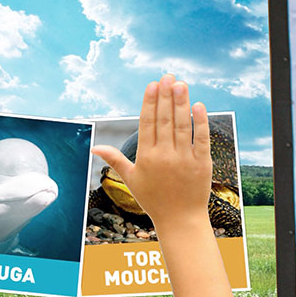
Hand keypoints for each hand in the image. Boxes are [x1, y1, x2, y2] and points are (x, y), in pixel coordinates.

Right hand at [90, 75, 211, 234]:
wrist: (179, 220)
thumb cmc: (153, 199)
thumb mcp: (130, 179)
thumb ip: (114, 159)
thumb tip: (93, 148)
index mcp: (145, 158)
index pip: (147, 124)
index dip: (150, 103)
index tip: (152, 85)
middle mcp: (164, 156)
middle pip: (165, 121)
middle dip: (166, 96)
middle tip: (167, 76)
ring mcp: (184, 159)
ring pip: (182, 126)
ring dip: (181, 103)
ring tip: (181, 83)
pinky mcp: (202, 164)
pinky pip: (201, 139)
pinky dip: (201, 122)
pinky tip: (199, 105)